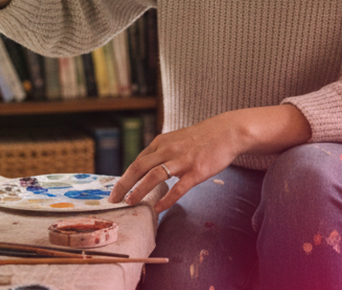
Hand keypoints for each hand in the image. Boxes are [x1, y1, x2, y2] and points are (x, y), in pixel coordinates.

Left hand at [108, 112, 244, 213]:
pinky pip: (178, 188)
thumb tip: (147, 169)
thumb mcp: (176, 139)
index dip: (124, 177)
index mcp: (161, 142)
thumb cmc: (202, 138)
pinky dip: (166, 200)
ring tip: (130, 203)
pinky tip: (159, 208)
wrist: (227, 132)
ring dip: (139, 191)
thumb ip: (162, 152)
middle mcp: (168, 149)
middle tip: (114, 200)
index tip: (116, 191)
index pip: (137, 161)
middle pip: (138, 167)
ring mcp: (182, 160)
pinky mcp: (196, 170)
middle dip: (123, 185)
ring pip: (154, 176)